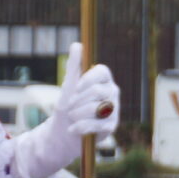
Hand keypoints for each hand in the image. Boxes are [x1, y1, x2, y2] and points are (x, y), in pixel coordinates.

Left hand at [12, 48, 120, 177]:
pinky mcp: (111, 126)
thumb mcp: (68, 87)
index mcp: (103, 80)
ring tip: (71, 117)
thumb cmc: (67, 107)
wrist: (64, 133)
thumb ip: (74, 67)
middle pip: (97, 91)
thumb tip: (77, 45)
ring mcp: (114, 110)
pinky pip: (97, 124)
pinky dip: (81, 127)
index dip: (89, 79)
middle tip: (69, 107)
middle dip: (78, 100)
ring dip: (78, 114)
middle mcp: (112, 93)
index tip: (76, 87)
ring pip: (97, 108)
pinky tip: (73, 129)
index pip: (102, 72)